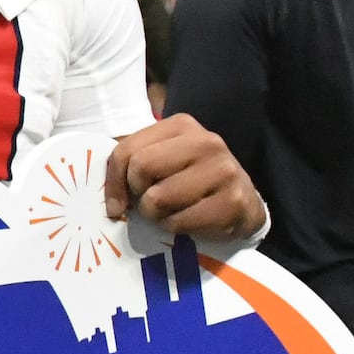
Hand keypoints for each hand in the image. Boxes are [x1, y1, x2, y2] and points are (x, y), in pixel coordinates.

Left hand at [106, 115, 264, 244]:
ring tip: (171, 211)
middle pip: (141, 169)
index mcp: (182, 125)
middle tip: (150, 201)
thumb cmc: (190, 180)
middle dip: (138, 194)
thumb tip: (111, 201)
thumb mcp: (161, 160)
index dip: (114, 181)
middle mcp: (206, 142)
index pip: (126, 151)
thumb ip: (130, 164)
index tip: (118, 201)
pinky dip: (174, 228)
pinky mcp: (233, 201)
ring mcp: (224, 170)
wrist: (242, 202)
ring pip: (158, 199)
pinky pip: (179, 222)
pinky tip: (189, 220)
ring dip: (155, 215)